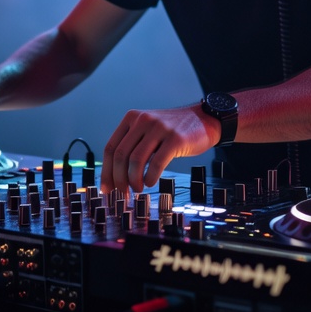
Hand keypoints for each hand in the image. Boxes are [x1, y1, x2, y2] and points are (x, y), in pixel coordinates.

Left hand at [100, 105, 218, 194]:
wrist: (203, 120)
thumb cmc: (173, 131)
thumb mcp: (148, 130)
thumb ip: (133, 145)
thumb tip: (115, 176)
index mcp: (132, 118)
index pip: (111, 148)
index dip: (106, 172)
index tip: (107, 188)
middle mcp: (143, 120)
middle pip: (121, 155)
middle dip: (119, 179)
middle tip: (122, 193)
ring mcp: (159, 128)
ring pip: (136, 160)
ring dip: (134, 180)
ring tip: (138, 189)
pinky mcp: (175, 139)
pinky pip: (156, 163)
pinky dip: (150, 177)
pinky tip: (150, 183)